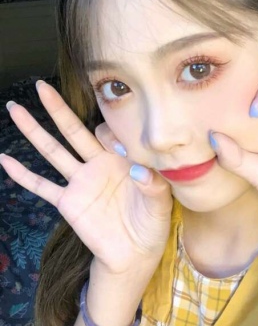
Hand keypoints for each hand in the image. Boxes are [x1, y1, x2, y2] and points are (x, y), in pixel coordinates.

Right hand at [0, 81, 172, 273]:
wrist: (134, 253)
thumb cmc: (152, 224)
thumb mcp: (161, 203)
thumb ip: (154, 185)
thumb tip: (137, 171)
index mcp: (122, 159)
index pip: (109, 133)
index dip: (112, 134)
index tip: (123, 150)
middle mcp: (98, 164)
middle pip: (74, 131)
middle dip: (58, 109)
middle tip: (41, 86)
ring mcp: (81, 182)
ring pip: (53, 151)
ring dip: (34, 131)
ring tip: (15, 109)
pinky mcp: (68, 202)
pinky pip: (42, 186)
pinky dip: (23, 175)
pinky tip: (5, 160)